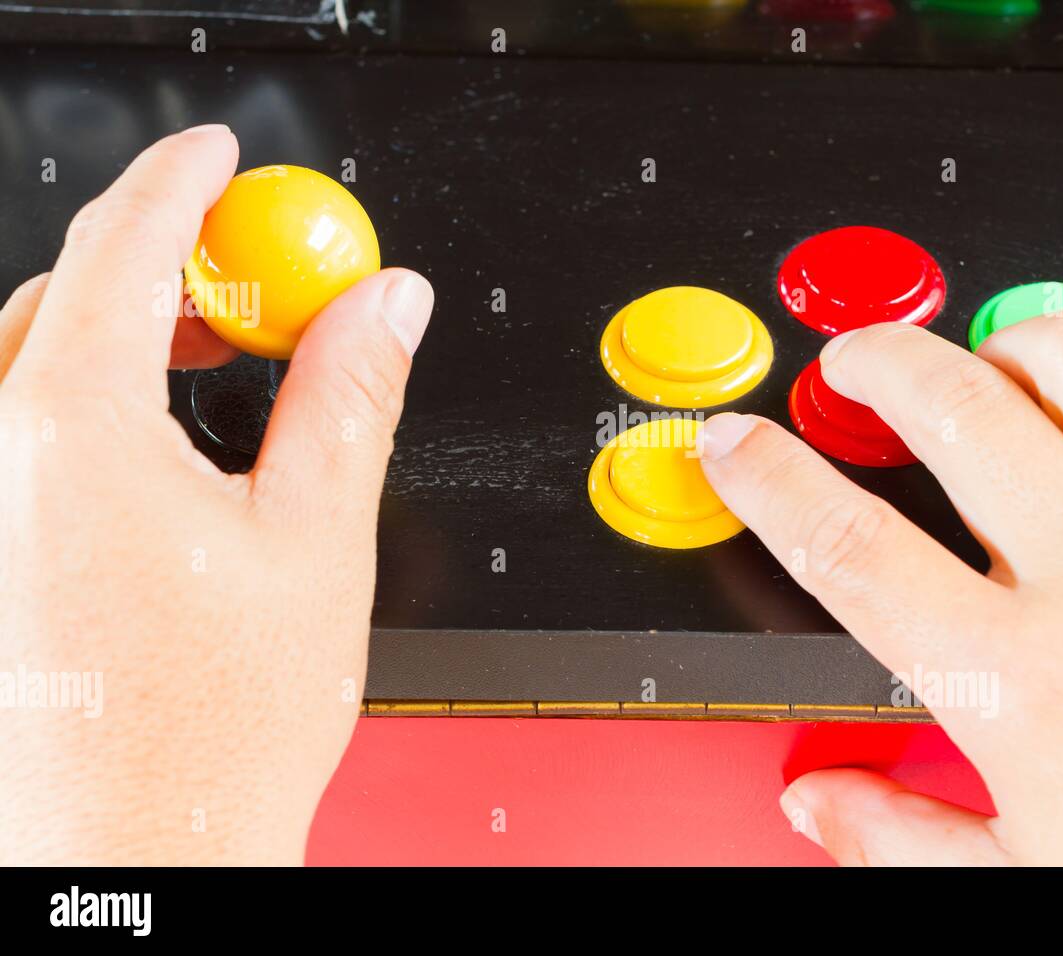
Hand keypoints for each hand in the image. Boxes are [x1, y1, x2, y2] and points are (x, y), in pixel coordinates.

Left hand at [0, 127, 433, 863]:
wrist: (136, 861)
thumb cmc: (210, 732)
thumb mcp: (313, 537)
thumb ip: (348, 394)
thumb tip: (383, 306)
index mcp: (66, 432)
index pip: (123, 243)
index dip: (183, 178)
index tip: (219, 153)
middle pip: (65, 292)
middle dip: (164, 265)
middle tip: (252, 285)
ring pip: (28, 359)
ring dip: (121, 334)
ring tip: (215, 365)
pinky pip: (13, 426)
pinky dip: (82, 399)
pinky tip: (158, 446)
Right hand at [699, 312, 1062, 864]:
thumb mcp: (1030, 881)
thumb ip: (897, 835)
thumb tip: (815, 798)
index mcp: (1024, 679)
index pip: (850, 547)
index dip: (768, 480)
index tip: (736, 444)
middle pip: (954, 409)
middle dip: (876, 363)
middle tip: (851, 364)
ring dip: (1004, 341)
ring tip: (980, 360)